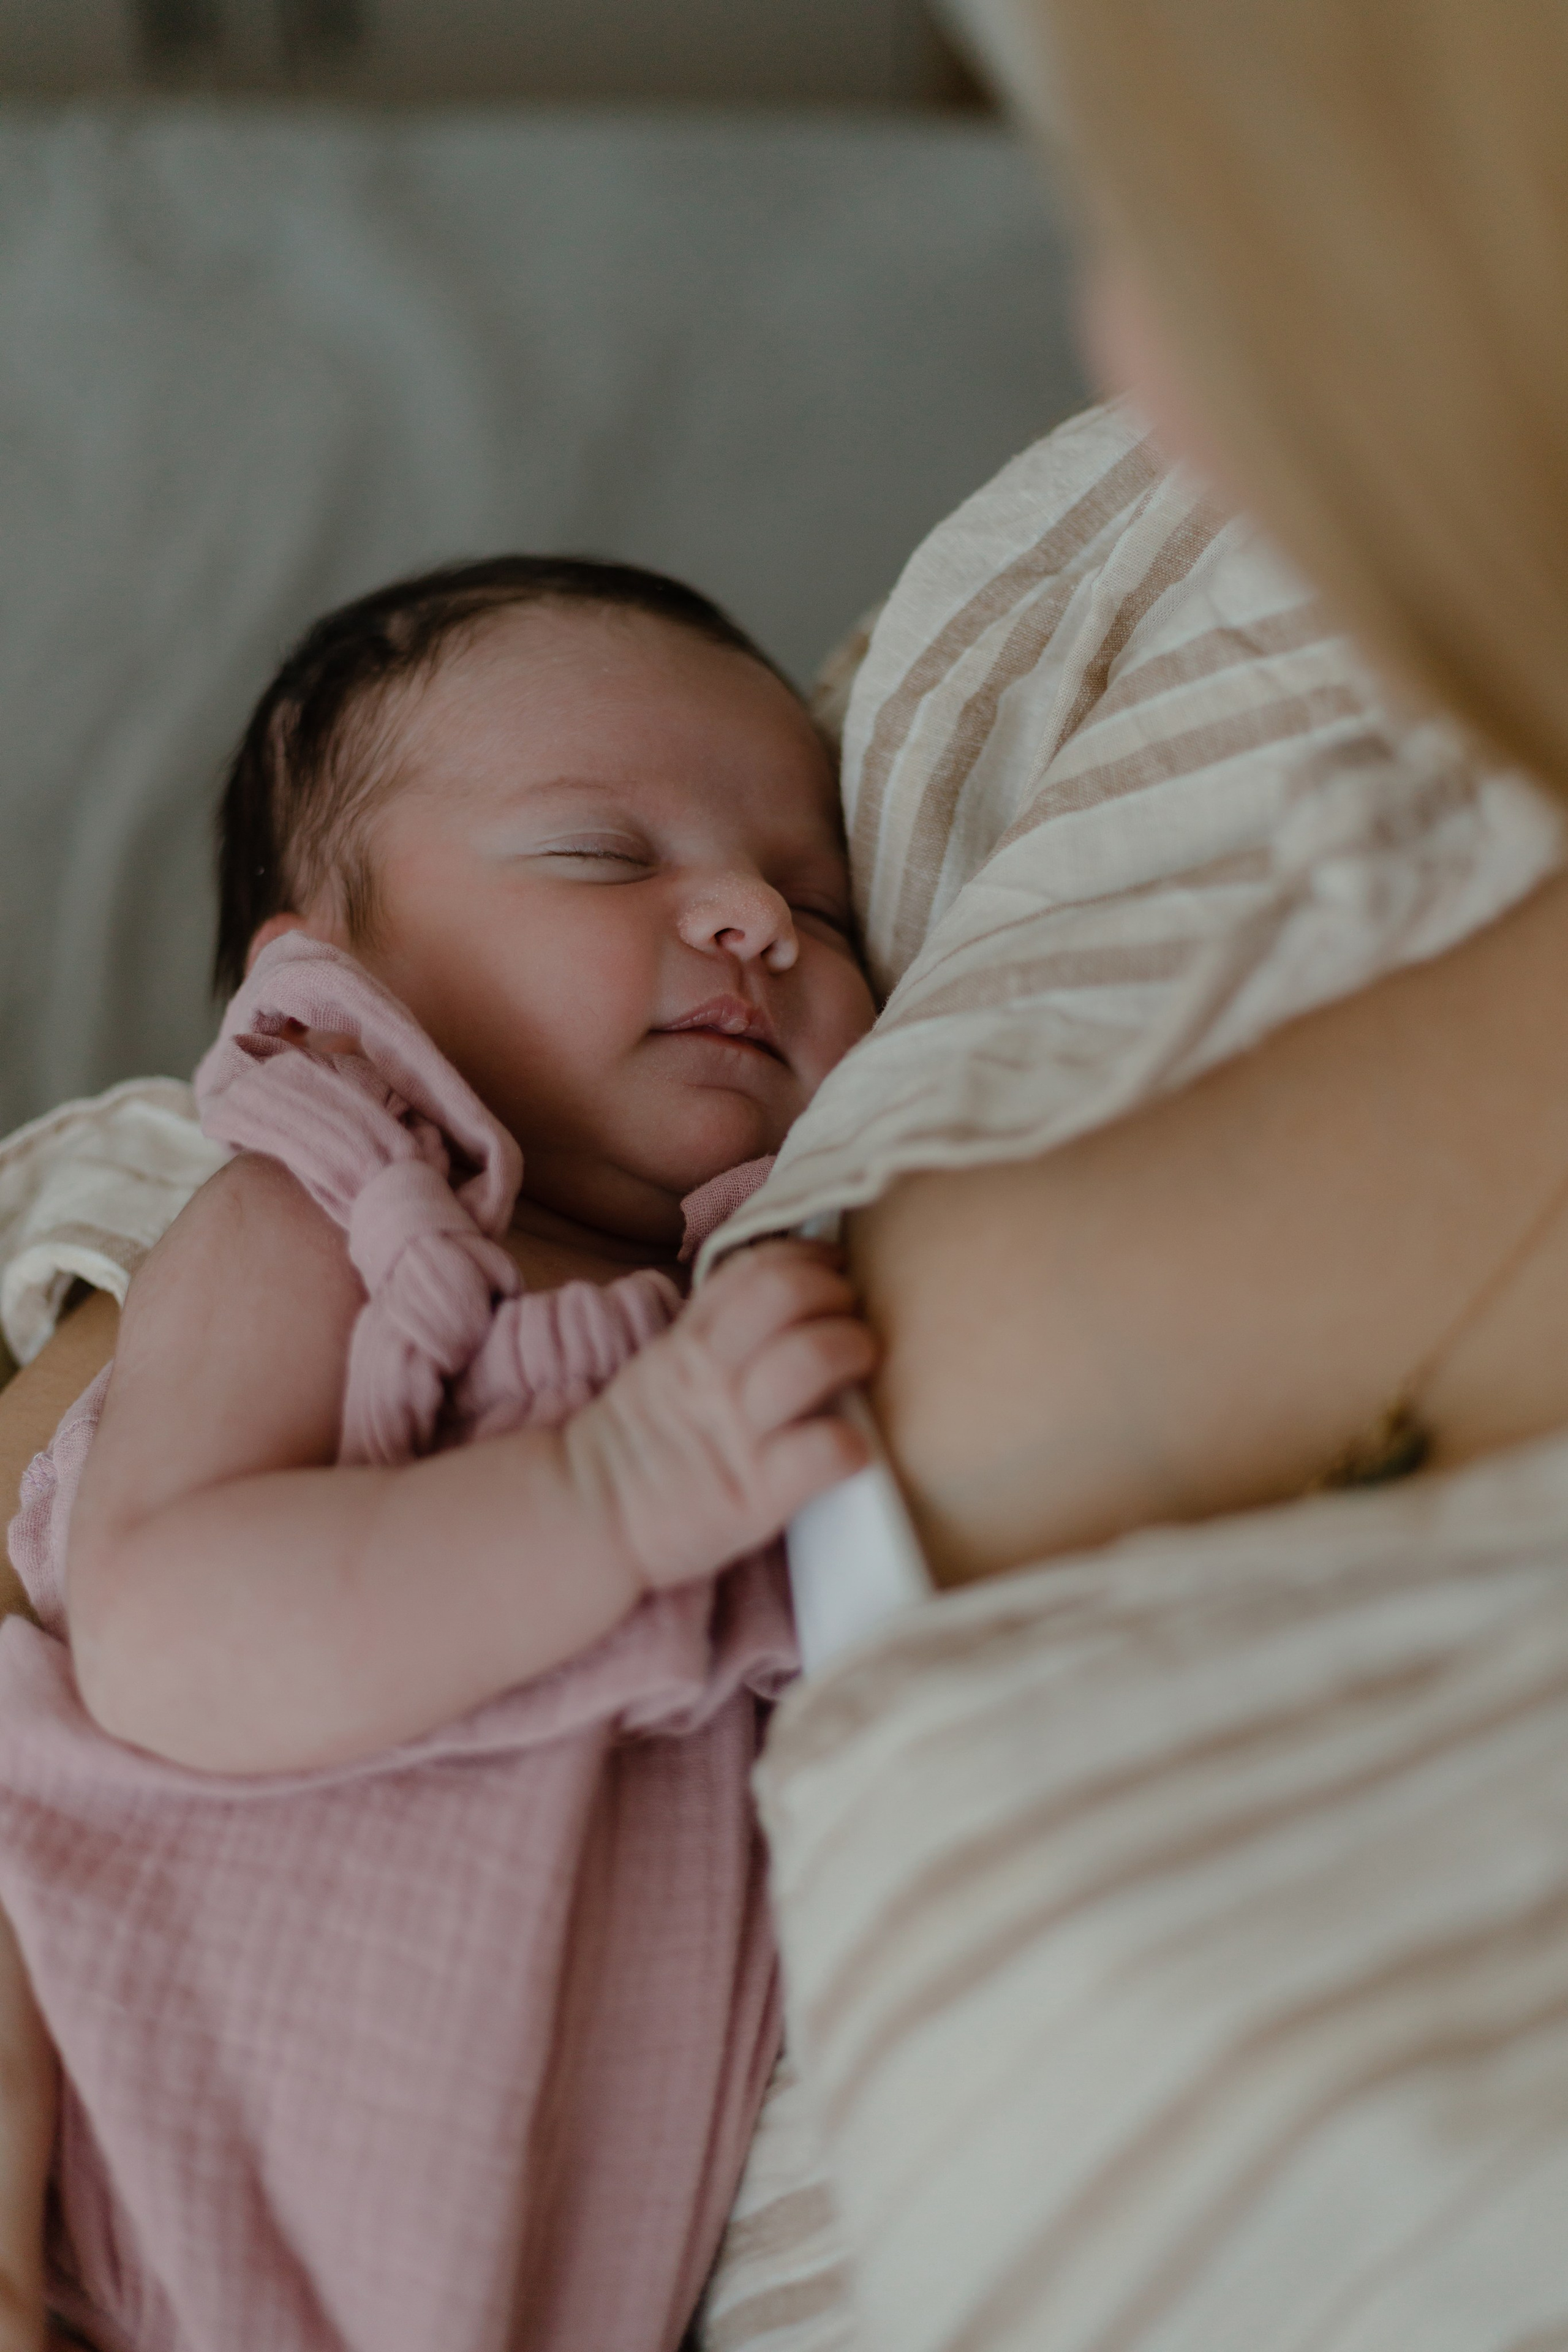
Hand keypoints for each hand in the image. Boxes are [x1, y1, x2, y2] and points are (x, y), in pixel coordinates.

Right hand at [565, 1241, 875, 1590]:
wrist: (590, 1520)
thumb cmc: (643, 1448)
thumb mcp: (662, 1369)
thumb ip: (713, 1333)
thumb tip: (782, 1298)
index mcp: (688, 1343)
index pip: (752, 1269)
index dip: (805, 1258)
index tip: (833, 1266)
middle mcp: (711, 1377)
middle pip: (784, 1295)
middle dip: (835, 1293)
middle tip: (850, 1316)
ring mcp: (735, 1434)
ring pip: (809, 1359)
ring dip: (852, 1348)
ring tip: (861, 1364)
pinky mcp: (756, 1495)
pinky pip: (823, 1451)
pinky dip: (852, 1443)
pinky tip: (855, 1447)